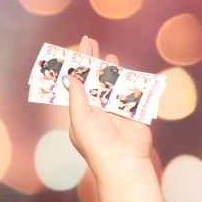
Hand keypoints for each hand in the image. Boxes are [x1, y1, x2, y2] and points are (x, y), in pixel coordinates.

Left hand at [68, 37, 153, 171]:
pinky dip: (126, 79)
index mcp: (79, 112)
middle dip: (91, 61)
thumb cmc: (97, 143)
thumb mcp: (80, 118)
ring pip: (110, 83)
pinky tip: (123, 68)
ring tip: (105, 53)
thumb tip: (69, 76)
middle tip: (89, 41)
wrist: (124, 160)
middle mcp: (96, 109)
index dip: (75, 67)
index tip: (74, 50)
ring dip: (108, 68)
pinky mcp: (131, 111)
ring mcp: (114, 109)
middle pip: (93, 79)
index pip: (76, 84)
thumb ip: (77, 96)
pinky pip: (128, 90)